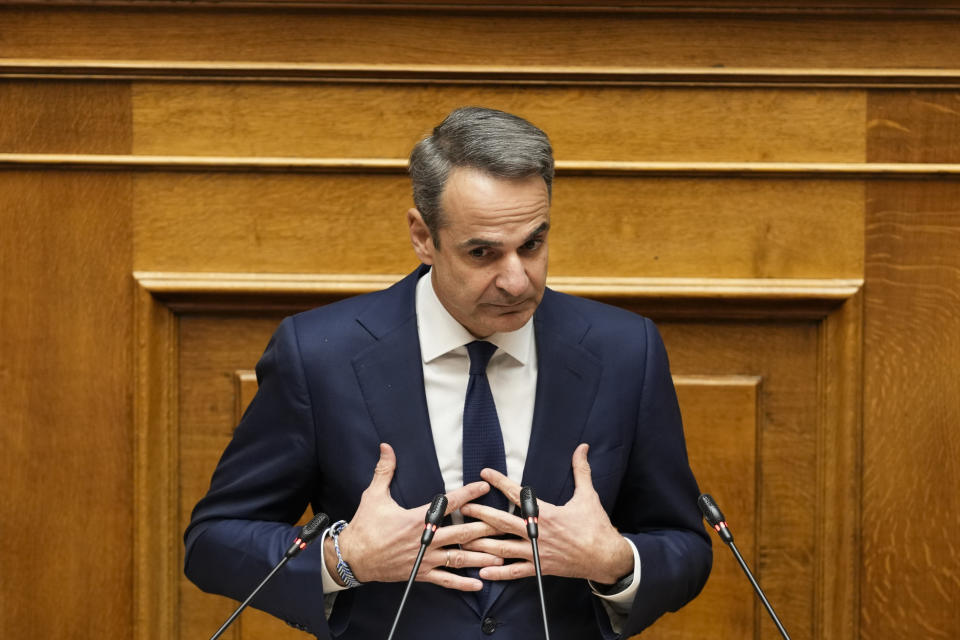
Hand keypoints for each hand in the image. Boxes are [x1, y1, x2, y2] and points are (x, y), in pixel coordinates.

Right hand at [328, 443, 504, 590]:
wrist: (353, 559)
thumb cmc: (365, 526)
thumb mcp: (373, 495)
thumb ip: (384, 470)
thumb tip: (386, 447)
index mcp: (416, 519)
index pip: (447, 503)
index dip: (467, 494)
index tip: (484, 487)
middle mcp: (425, 540)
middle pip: (462, 534)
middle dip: (485, 529)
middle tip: (504, 525)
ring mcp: (425, 559)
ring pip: (459, 559)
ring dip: (481, 557)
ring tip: (501, 556)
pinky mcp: (422, 574)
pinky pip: (446, 580)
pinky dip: (463, 584)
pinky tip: (479, 585)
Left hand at [459, 443, 633, 584]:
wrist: (606, 558)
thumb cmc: (596, 527)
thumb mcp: (588, 496)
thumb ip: (581, 470)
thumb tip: (582, 447)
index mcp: (546, 514)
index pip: (518, 494)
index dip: (499, 482)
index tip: (484, 473)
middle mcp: (537, 533)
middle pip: (502, 522)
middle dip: (481, 514)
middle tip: (464, 508)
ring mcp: (536, 553)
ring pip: (503, 548)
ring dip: (482, 544)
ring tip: (463, 539)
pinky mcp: (539, 569)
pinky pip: (515, 572)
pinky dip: (498, 572)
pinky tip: (482, 571)